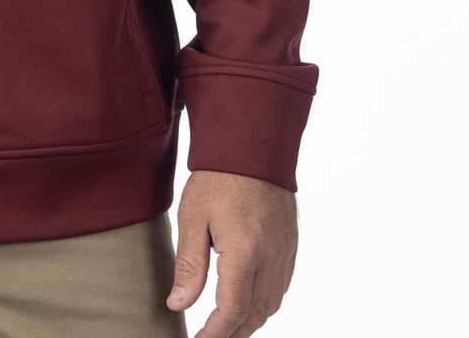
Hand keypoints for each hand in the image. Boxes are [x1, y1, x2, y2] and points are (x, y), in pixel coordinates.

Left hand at [165, 170, 298, 337]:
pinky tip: (246, 304)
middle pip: (254, 316)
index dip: (215, 334)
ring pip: (270, 306)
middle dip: (232, 333)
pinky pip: (279, 290)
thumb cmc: (218, 178)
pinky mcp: (289, 249)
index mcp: (245, 254)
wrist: (253, 148)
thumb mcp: (193, 218)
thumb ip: (189, 265)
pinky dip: (263, 305)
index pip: (232, 311)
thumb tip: (179, 304)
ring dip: (248, 322)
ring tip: (224, 328)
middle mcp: (271, 261)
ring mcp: (284, 256)